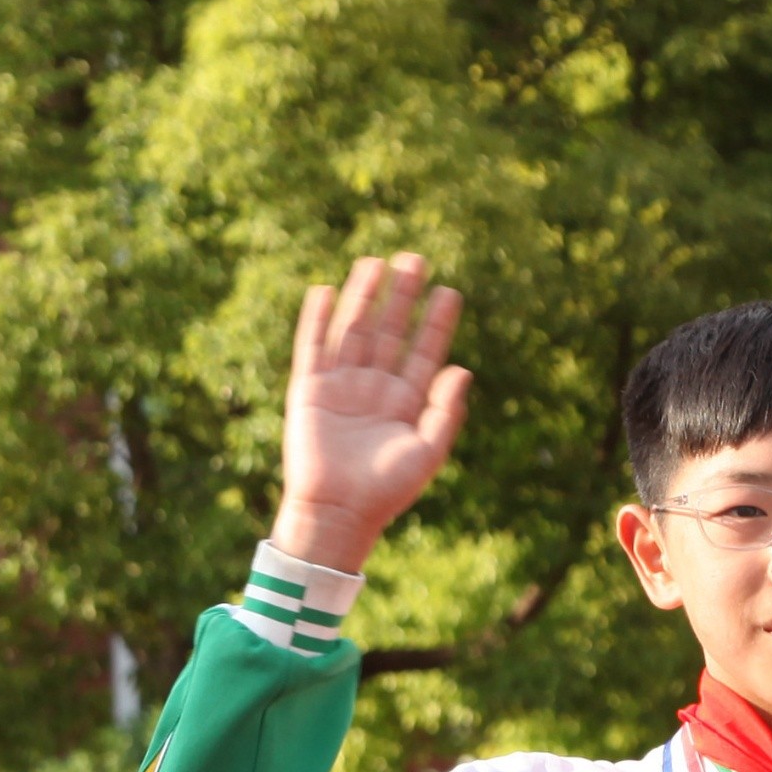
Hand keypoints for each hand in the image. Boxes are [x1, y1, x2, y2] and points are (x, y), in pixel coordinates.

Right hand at [270, 252, 468, 574]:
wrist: (338, 511)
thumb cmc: (387, 491)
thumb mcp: (427, 451)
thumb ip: (445, 411)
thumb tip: (462, 369)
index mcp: (406, 401)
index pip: (424, 351)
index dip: (436, 322)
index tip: (449, 292)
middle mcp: (374, 387)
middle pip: (390, 331)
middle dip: (402, 297)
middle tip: (415, 260)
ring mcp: (341, 387)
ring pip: (353, 331)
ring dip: (363, 297)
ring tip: (374, 263)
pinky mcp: (310, 391)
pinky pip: (313, 347)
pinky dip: (316, 320)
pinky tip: (323, 291)